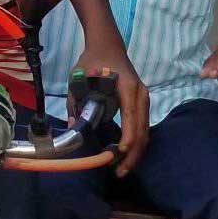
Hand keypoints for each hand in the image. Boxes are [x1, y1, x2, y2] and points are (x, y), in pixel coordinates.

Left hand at [73, 42, 148, 176]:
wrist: (107, 46)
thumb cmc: (92, 61)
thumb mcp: (78, 79)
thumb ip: (75, 102)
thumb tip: (72, 127)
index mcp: (128, 88)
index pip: (132, 119)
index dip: (127, 140)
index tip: (117, 155)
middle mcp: (141, 95)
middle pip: (142, 131)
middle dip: (133, 154)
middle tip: (119, 172)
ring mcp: (144, 99)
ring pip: (145, 132)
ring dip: (135, 152)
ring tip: (122, 168)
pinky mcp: (141, 103)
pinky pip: (142, 127)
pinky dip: (136, 143)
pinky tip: (126, 155)